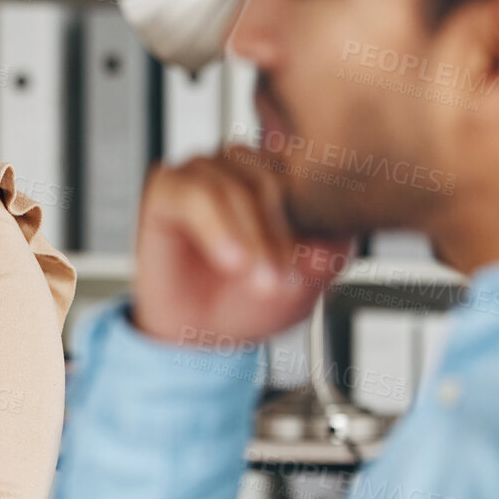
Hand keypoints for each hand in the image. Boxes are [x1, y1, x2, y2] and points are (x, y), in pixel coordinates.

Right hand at [130, 148, 352, 346]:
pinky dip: (217, 229)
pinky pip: (195, 194)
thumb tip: (332, 237)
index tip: (318, 261)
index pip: (309, 172)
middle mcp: (244, 166)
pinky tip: (230, 261)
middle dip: (280, 235)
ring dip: (251, 236)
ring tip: (258, 278)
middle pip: (273, 177)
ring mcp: (204, 172)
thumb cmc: (247, 300)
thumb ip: (327, 255)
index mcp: (283, 176)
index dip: (316, 215)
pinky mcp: (166, 187)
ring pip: (236, 184)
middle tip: (284, 279)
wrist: (200, 333)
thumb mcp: (305, 284)